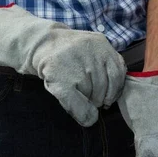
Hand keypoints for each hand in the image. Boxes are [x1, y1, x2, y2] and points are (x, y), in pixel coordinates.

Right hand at [0, 4, 125, 126]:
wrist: (39, 44)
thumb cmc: (68, 53)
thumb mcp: (92, 50)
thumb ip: (108, 66)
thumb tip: (113, 98)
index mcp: (100, 44)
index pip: (118, 73)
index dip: (114, 89)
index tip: (107, 96)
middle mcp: (89, 52)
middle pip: (104, 88)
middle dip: (98, 96)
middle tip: (86, 93)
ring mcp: (73, 66)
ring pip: (91, 97)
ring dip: (86, 101)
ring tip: (76, 92)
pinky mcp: (60, 80)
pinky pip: (75, 104)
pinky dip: (79, 112)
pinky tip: (77, 110)